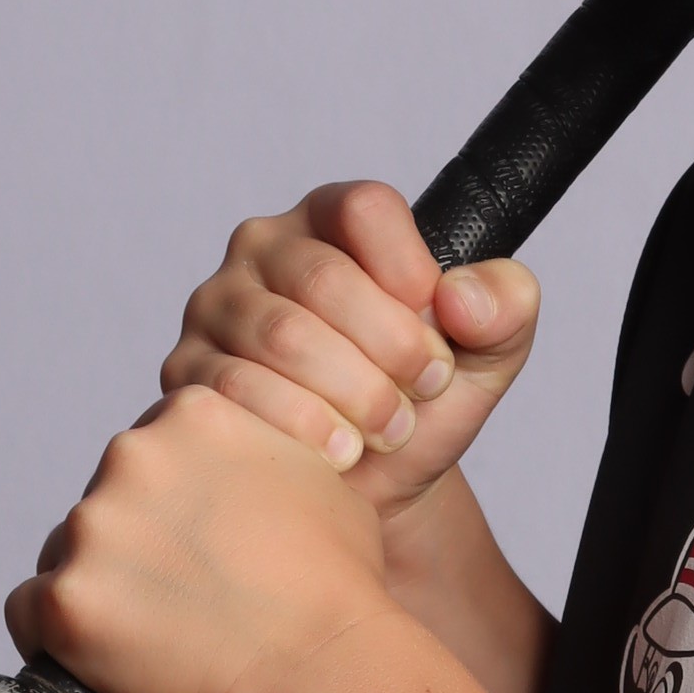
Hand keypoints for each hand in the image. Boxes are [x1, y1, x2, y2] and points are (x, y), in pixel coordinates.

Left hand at [7, 384, 393, 692]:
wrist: (324, 668)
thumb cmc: (337, 586)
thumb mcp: (317, 477)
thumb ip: (263, 456)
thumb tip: (242, 475)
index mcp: (192, 414)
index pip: (151, 452)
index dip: (172, 505)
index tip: (195, 545)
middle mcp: (131, 455)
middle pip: (106, 501)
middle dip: (133, 545)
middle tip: (182, 598)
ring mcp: (93, 527)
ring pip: (68, 555)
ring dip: (99, 588)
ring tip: (157, 637)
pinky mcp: (66, 599)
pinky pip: (30, 613)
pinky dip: (58, 638)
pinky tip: (103, 659)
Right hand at [160, 185, 538, 543]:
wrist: (376, 483)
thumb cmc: (421, 402)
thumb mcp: (488, 352)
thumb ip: (505, 305)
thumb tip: (460, 297)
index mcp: (333, 220)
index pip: (364, 209)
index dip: (412, 274)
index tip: (438, 329)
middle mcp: (264, 248)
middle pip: (323, 279)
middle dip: (390, 350)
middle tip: (421, 394)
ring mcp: (216, 308)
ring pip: (281, 337)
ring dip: (352, 396)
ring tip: (388, 428)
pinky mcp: (188, 372)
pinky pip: (237, 390)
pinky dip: (302, 428)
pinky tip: (339, 452)